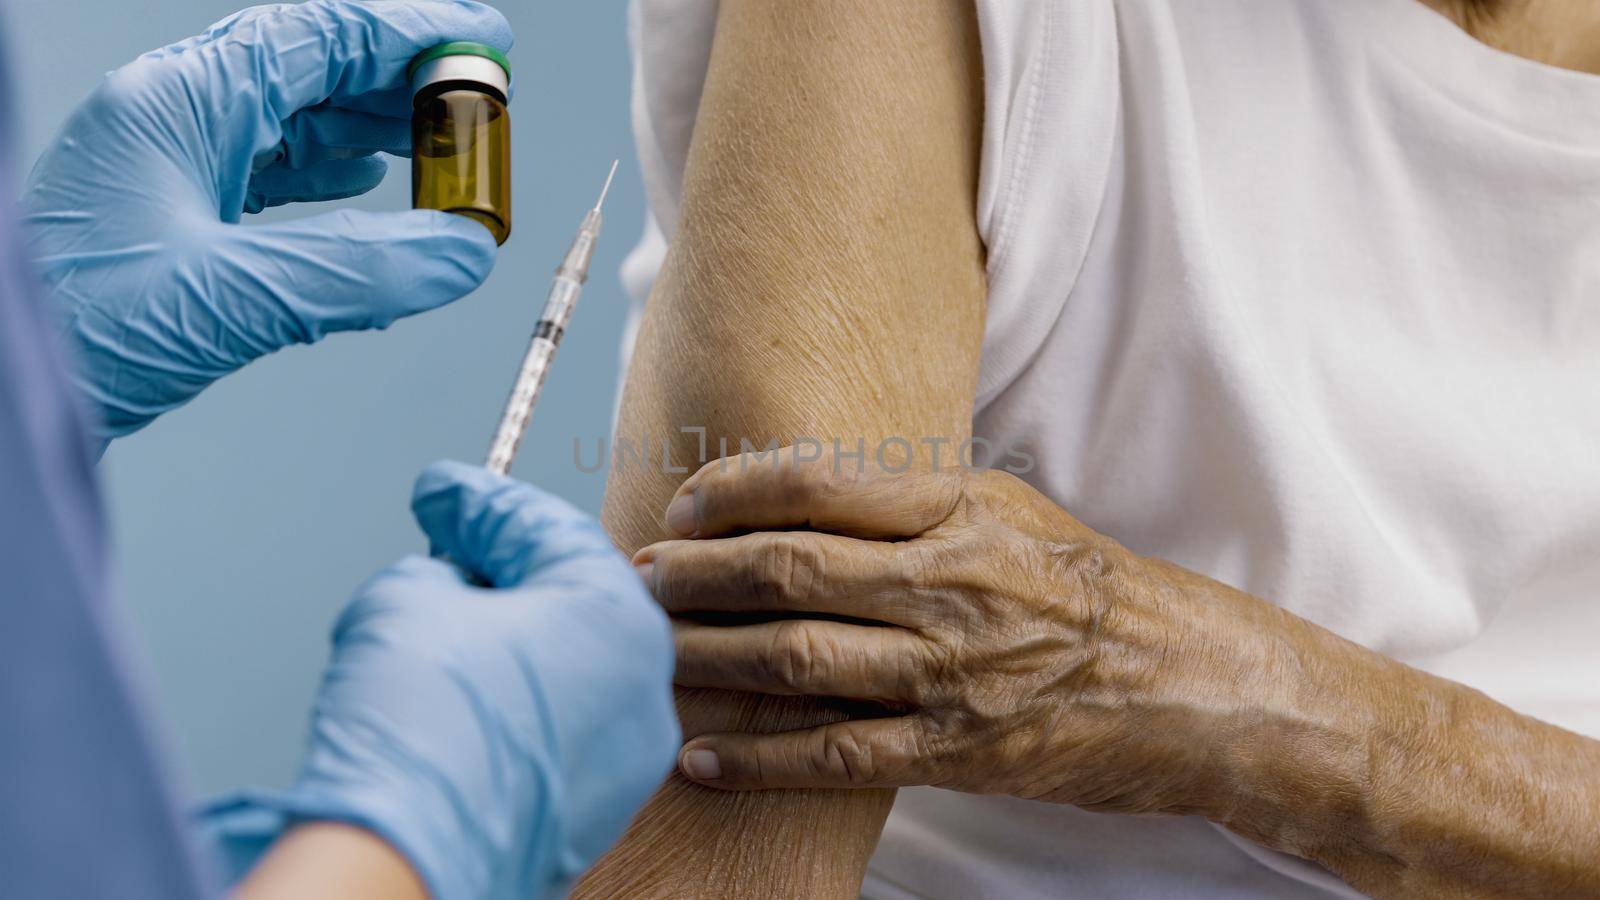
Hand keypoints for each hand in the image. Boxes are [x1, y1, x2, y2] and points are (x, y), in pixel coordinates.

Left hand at [21, 0, 510, 446]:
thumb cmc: (67, 331)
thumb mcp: (228, 298)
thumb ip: (358, 274)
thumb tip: (460, 252)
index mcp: (175, 103)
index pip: (315, 37)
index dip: (408, 34)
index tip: (481, 40)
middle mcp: (170, 119)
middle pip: (308, 72)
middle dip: (400, 85)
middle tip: (477, 105)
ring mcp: (165, 166)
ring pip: (290, 123)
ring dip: (372, 133)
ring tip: (442, 147)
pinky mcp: (168, 218)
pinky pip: (267, 175)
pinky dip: (329, 180)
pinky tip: (366, 188)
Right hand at [208, 462, 678, 897]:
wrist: (409, 862)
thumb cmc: (415, 729)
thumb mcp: (406, 599)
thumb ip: (443, 563)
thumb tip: (452, 572)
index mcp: (616, 610)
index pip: (545, 527)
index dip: (480, 503)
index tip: (441, 494)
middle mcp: (647, 678)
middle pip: (573, 595)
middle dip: (505, 569)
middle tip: (444, 550)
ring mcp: (634, 750)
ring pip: (577, 663)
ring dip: (518, 638)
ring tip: (446, 633)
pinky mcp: (606, 804)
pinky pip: (572, 726)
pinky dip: (528, 702)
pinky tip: (470, 703)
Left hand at [636, 446, 1301, 816]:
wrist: (1194, 685)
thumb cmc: (1097, 591)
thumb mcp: (1014, 515)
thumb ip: (916, 504)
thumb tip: (805, 496)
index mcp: (965, 510)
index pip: (821, 482)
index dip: (734, 489)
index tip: (684, 502)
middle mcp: (954, 584)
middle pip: (789, 569)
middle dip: (695, 571)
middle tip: (638, 572)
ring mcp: (955, 672)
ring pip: (798, 658)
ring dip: (707, 654)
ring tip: (648, 650)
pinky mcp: (959, 751)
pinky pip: (836, 752)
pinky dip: (759, 754)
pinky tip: (701, 752)